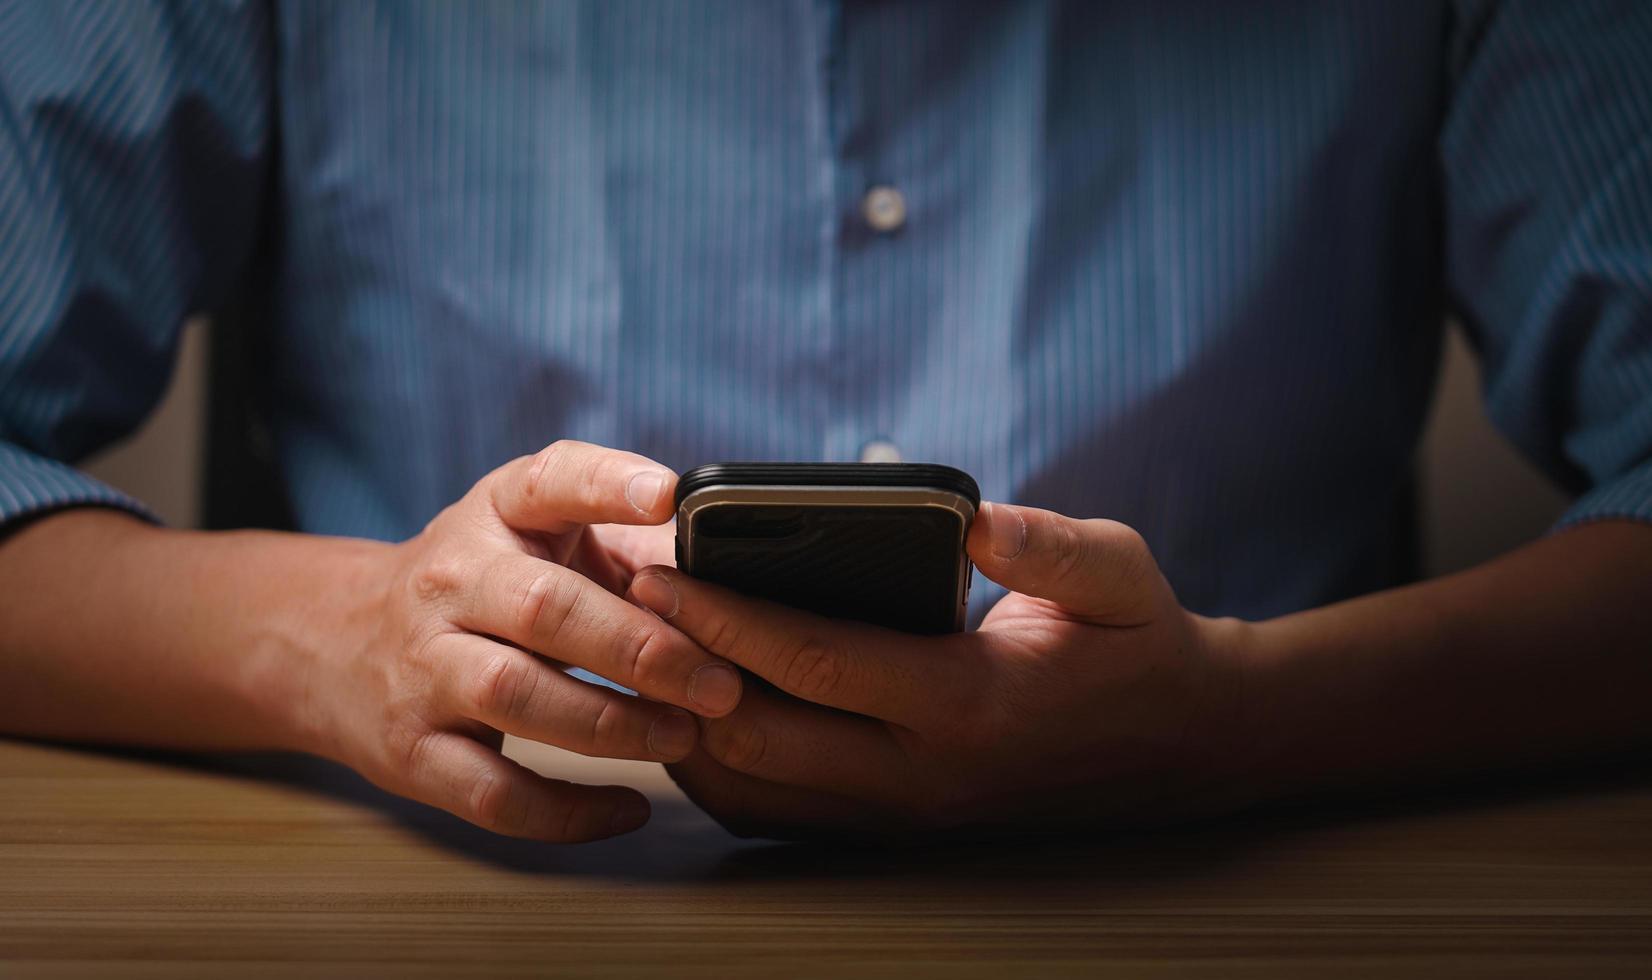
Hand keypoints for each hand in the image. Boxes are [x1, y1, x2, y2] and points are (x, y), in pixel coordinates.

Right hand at [300, 440, 740, 841]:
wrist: (335, 643)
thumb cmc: (480, 583)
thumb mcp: (535, 535)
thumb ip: (626, 544)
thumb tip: (733, 572)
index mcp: (497, 514)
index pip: (549, 481)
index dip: (608, 485)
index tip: (669, 497)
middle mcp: (453, 583)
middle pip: (543, 608)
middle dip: (639, 647)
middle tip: (718, 681)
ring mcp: (425, 669)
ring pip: (515, 696)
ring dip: (610, 724)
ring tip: (684, 735)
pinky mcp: (412, 751)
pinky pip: (491, 793)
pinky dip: (566, 812)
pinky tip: (630, 809)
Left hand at [627, 502, 1249, 839]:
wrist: (1174, 747)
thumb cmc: (1136, 645)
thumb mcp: (1120, 576)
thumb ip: (1048, 546)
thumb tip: (973, 516)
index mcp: (969, 702)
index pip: (818, 661)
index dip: (728, 615)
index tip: (660, 564)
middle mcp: (920, 775)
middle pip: (758, 734)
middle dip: (677, 662)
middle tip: (624, 593)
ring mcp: (899, 815)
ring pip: (750, 787)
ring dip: (682, 719)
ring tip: (639, 641)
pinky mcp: (888, 830)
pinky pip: (773, 812)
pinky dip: (715, 764)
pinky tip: (690, 703)